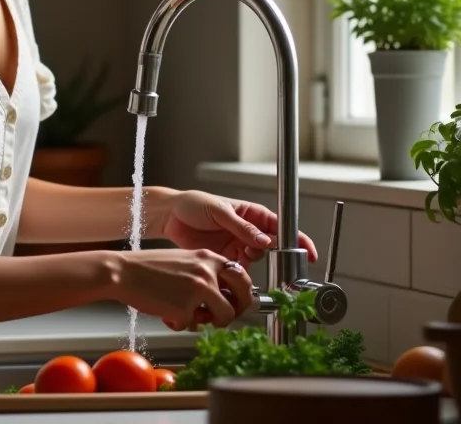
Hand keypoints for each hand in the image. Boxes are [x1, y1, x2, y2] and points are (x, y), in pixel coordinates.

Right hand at [114, 247, 253, 330]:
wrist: (123, 272)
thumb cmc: (149, 268)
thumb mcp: (184, 260)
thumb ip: (205, 272)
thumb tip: (223, 295)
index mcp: (207, 257)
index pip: (241, 275)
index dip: (243, 292)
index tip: (237, 301)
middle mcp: (207, 271)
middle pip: (242, 297)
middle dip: (236, 311)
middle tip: (223, 317)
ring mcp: (198, 290)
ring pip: (224, 317)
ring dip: (209, 321)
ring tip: (187, 315)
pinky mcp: (185, 309)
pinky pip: (191, 325)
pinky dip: (178, 323)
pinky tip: (165, 312)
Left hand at [160, 190, 317, 267]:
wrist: (169, 216)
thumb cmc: (193, 204)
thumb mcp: (219, 211)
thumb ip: (241, 227)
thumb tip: (264, 240)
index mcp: (250, 213)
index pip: (279, 225)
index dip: (296, 238)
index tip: (309, 252)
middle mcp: (246, 231)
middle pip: (271, 246)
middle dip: (276, 256)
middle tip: (274, 262)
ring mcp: (236, 245)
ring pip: (256, 260)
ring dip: (254, 265)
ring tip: (242, 262)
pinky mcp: (225, 258)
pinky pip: (239, 269)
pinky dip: (240, 274)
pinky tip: (234, 273)